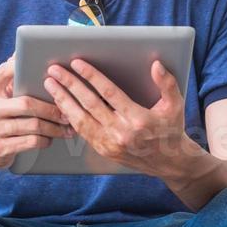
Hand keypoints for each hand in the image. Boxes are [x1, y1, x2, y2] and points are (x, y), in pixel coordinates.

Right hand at [0, 56, 71, 172]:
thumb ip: (10, 81)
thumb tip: (20, 56)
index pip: (5, 72)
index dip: (24, 67)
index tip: (45, 66)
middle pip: (27, 103)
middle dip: (51, 108)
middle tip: (67, 112)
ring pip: (33, 125)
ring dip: (53, 127)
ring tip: (65, 128)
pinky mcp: (0, 148)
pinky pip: (30, 142)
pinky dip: (44, 140)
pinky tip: (50, 139)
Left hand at [43, 59, 188, 175]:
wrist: (169, 163)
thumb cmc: (171, 129)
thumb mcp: (175, 105)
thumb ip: (167, 84)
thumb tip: (156, 65)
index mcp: (138, 119)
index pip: (109, 93)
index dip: (91, 77)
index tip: (77, 64)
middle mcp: (121, 132)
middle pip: (89, 104)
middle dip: (70, 85)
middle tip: (55, 71)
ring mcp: (110, 144)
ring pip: (80, 120)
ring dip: (63, 101)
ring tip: (51, 85)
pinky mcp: (104, 150)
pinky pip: (82, 132)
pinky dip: (69, 117)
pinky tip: (61, 104)